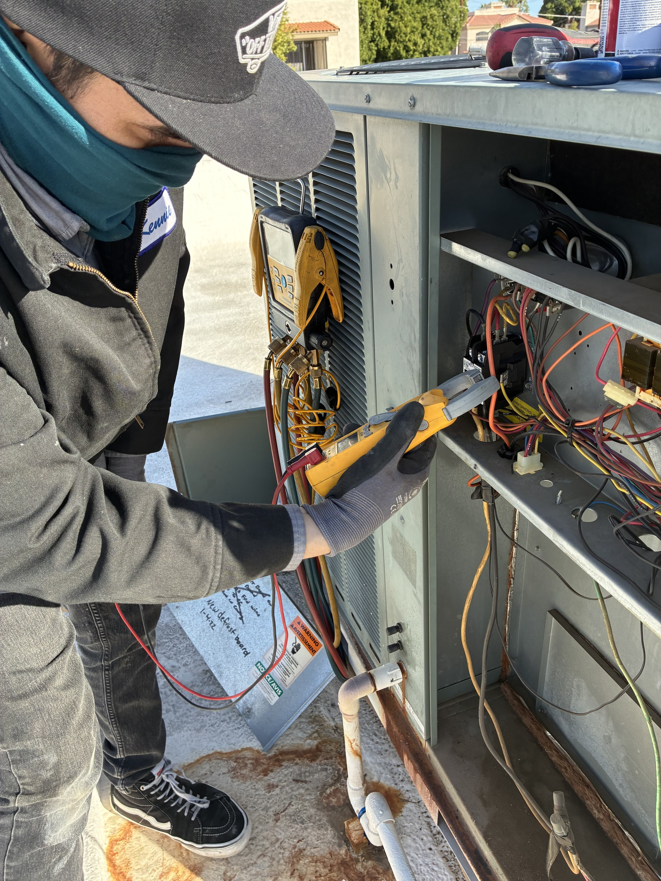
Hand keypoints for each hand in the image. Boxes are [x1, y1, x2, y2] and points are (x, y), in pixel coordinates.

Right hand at [302, 401, 436, 555]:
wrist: (337, 521)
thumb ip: (401, 432)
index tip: (403, 410)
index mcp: (416, 472)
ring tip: (350, 440)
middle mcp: (402, 475)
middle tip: (369, 427)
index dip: (415, 422)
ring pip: (378, 448)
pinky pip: (364, 459)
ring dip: (363, 440)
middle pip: (398, 441)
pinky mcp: (367, 482)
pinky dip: (354, 452)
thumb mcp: (384, 457)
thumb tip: (418, 410)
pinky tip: (344, 451)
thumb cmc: (364, 495)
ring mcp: (384, 479)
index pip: (425, 439)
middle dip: (381, 430)